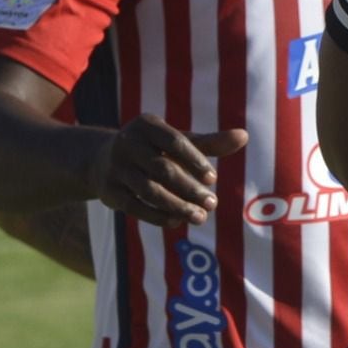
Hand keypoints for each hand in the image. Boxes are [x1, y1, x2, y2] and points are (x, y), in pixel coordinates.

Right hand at [96, 117, 244, 225]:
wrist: (103, 161)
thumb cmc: (154, 150)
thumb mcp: (178, 142)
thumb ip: (210, 142)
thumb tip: (244, 136)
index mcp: (146, 125)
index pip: (174, 142)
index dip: (195, 161)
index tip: (212, 179)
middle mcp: (127, 143)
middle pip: (163, 170)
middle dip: (190, 189)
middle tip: (213, 204)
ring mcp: (116, 168)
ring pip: (149, 191)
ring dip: (177, 206)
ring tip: (200, 217)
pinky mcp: (109, 191)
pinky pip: (136, 207)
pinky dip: (157, 216)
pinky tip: (177, 221)